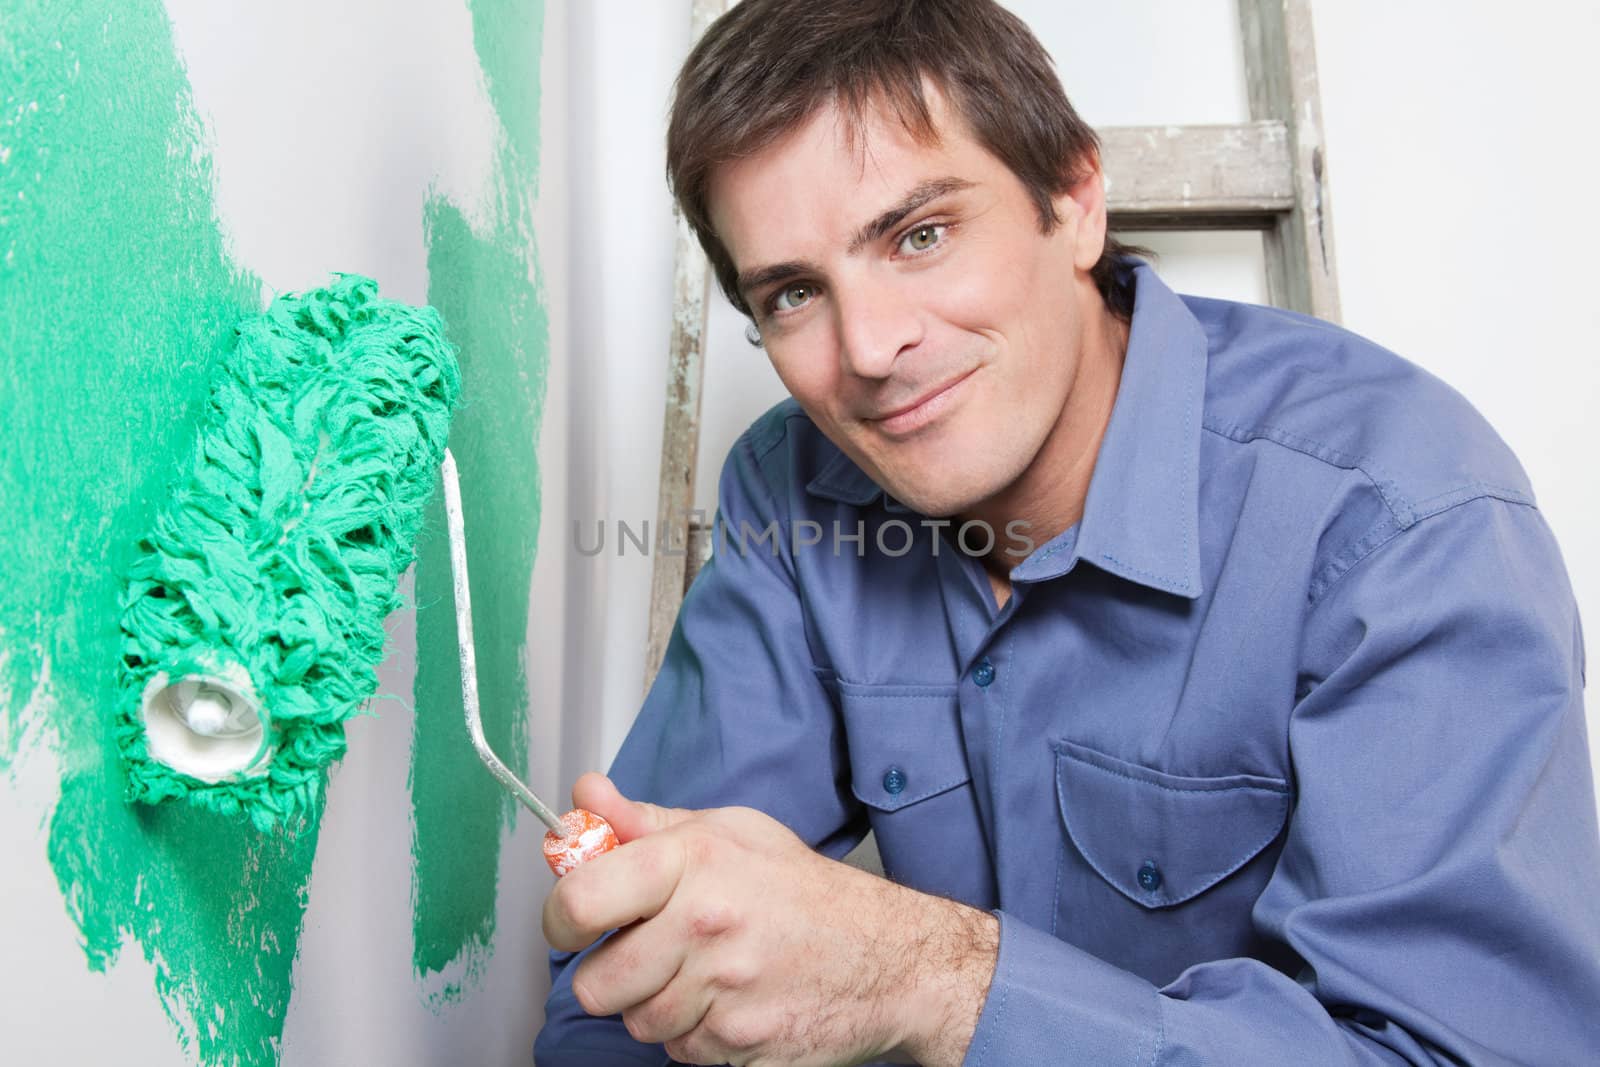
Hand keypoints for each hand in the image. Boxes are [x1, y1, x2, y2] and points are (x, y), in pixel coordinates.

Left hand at [542, 773, 998, 1066]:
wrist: (890, 959)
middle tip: (652, 951)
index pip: (577, 903)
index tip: (575, 921)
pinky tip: (732, 1001)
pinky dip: (696, 1035)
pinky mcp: (739, 1046)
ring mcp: (723, 992)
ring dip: (658, 1006)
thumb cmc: (805, 891)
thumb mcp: (730, 831)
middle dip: (614, 974)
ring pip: (637, 1023)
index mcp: (693, 862)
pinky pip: (680, 1053)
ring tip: (705, 973)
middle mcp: (705, 925)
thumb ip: (645, 821)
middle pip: (596, 985)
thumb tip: (583, 797)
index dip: (562, 919)